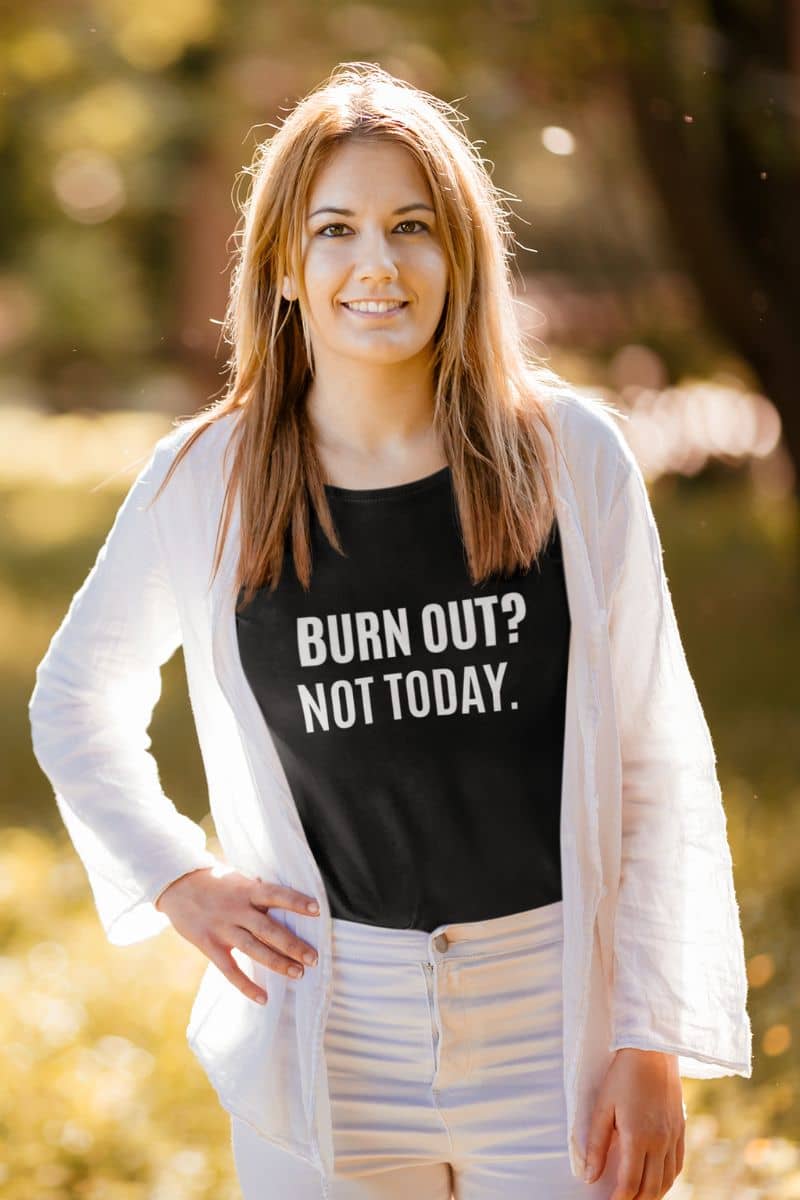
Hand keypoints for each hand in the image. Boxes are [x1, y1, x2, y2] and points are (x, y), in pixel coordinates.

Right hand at [154, 867, 320, 1004]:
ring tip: (299, 974)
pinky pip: (230, 970)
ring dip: (278, 963)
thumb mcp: (238, 878)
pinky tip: (263, 998)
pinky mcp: (210, 945)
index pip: (276, 894)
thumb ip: (257, 889)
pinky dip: (246, 986)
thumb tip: (280, 895)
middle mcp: (237, 910)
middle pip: (269, 929)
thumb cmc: (214, 881)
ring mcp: (223, 929)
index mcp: (247, 890)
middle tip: (314, 958)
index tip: (317, 910)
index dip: (296, 902)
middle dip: (293, 944)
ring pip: (254, 949)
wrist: (177, 885)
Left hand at [584, 1048, 684, 1198]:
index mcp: (638, 1137)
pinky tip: (657, 1180)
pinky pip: (678, 1164)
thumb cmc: (622, 1076)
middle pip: (651, 1188)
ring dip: (653, 1194)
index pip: (630, 1183)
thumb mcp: (602, 1107)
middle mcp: (659, 1141)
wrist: (651, 1051)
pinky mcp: (681, 1128)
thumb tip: (590, 1177)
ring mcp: (673, 1136)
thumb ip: (596, 1144)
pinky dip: (668, 1179)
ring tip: (638, 1197)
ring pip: (667, 1180)